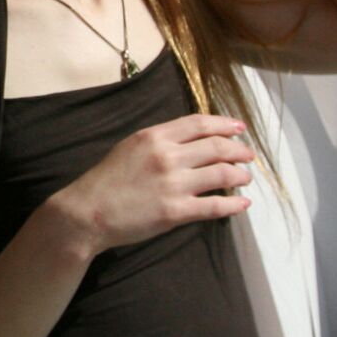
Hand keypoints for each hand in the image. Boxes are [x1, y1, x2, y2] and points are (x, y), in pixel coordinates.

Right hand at [46, 114, 254, 256]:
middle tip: (248, 156)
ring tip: (245, 177)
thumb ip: (159, 141)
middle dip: (239, 150)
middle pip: (216, 147)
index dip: (224, 125)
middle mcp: (167, 155)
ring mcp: (173, 184)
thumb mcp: (129, 146)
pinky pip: (215, 206)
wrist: (87, 212)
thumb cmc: (106, 180)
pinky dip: (234, 204)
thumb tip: (191, 141)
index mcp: (154, 136)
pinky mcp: (176, 211)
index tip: (239, 129)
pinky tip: (243, 204)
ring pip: (221, 173)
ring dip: (239, 175)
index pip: (199, 124)